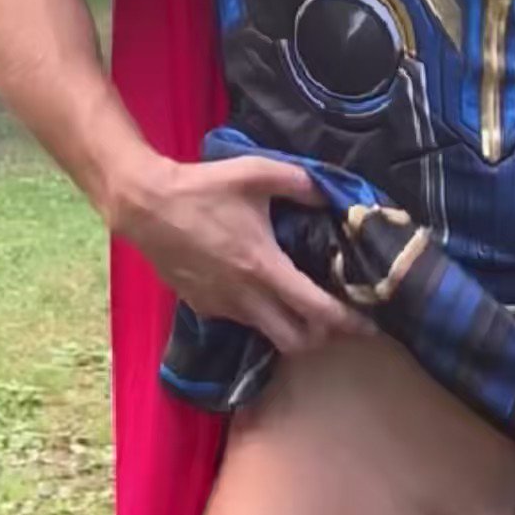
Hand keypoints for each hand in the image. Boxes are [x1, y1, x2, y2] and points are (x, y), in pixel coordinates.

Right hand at [112, 152, 374, 356]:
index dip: (347, 322)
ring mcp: (221, 306)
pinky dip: (258, 314)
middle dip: (321, 337)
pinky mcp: (202, 306)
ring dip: (289, 327)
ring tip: (300, 303)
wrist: (145, 205)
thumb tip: (330, 193)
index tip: (369, 324)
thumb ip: (300, 182)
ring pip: (266, 334)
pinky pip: (240, 321)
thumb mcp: (256, 172)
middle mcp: (245, 297)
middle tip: (335, 317)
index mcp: (264, 267)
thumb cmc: (203, 188)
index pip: (316, 311)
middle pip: (295, 342)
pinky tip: (259, 289)